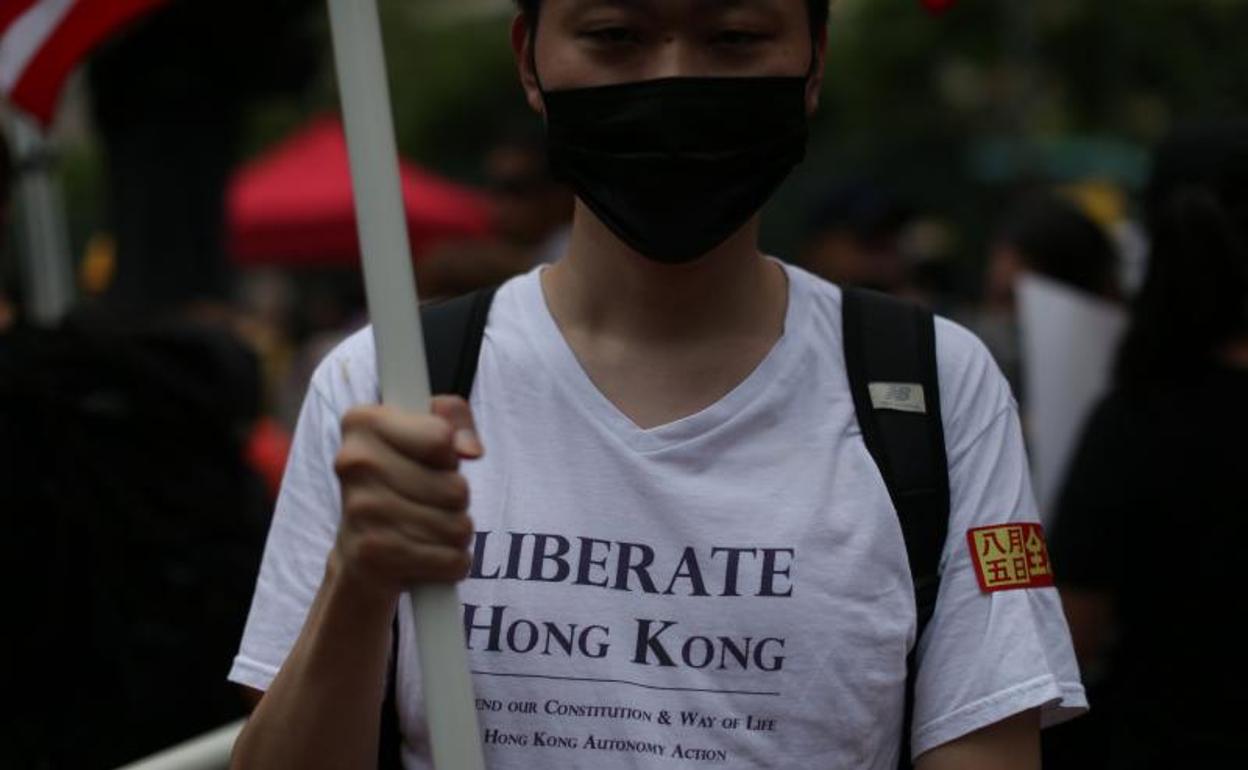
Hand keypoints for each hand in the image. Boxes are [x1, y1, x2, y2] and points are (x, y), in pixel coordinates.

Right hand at [331, 395, 482, 597]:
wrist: (359, 554)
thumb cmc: (401, 485)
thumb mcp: (428, 434)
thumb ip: (455, 419)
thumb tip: (471, 451)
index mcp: (363, 423)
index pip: (441, 437)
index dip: (449, 457)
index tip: (431, 464)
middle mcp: (354, 462)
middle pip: (456, 489)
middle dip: (457, 501)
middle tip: (431, 503)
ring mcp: (360, 509)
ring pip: (457, 527)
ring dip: (455, 534)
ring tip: (428, 530)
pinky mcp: (372, 554)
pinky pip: (450, 560)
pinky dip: (451, 563)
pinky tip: (428, 556)